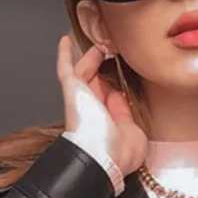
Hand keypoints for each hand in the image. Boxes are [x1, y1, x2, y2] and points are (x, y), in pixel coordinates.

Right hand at [56, 35, 147, 177]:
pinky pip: (65, 69)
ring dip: (92, 56)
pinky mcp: (72, 91)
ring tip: (101, 40)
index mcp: (108, 122)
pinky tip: (65, 40)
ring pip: (84, 72)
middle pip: (97, 81)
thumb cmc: (120, 154)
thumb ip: (126, 113)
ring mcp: (82, 100)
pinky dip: (64, 54)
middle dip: (105, 65)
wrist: (106, 158)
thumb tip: (119, 93)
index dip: (118, 81)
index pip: (112, 96)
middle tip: (115, 48)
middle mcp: (93, 110)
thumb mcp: (134, 131)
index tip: (127, 67)